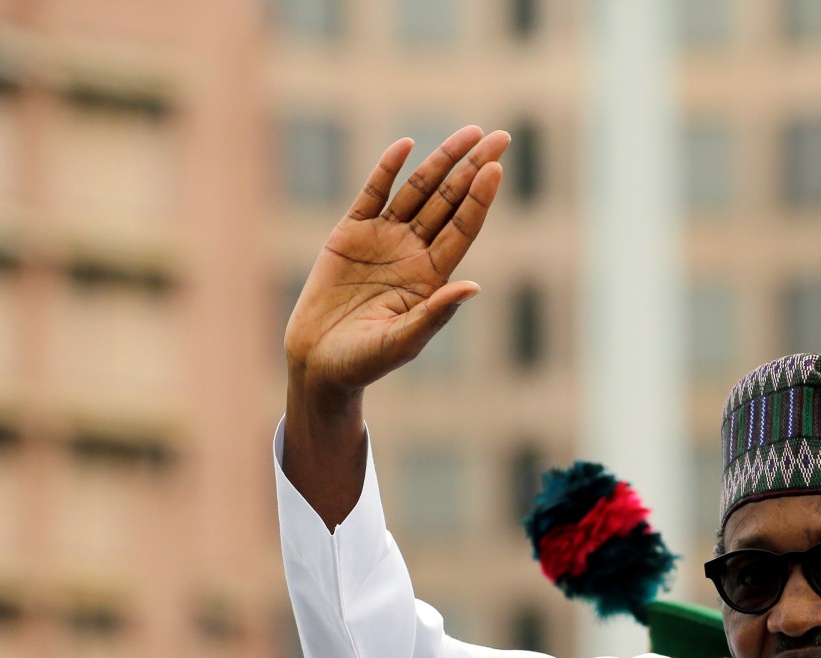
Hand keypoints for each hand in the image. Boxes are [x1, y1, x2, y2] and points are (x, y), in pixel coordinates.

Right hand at [281, 127, 505, 526]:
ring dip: (442, 160)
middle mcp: (413, 252)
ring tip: (469, 132)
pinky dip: (388, 169)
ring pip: (418, 190)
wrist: (319, 363)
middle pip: (450, 201)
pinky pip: (373, 194)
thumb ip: (436, 314)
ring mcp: (383, 240)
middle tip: (501, 136)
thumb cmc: (365, 362)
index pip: (463, 228)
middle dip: (474, 168)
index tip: (497, 169)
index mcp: (431, 277)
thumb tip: (474, 287)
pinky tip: (407, 146)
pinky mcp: (350, 234)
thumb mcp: (403, 341)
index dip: (480, 199)